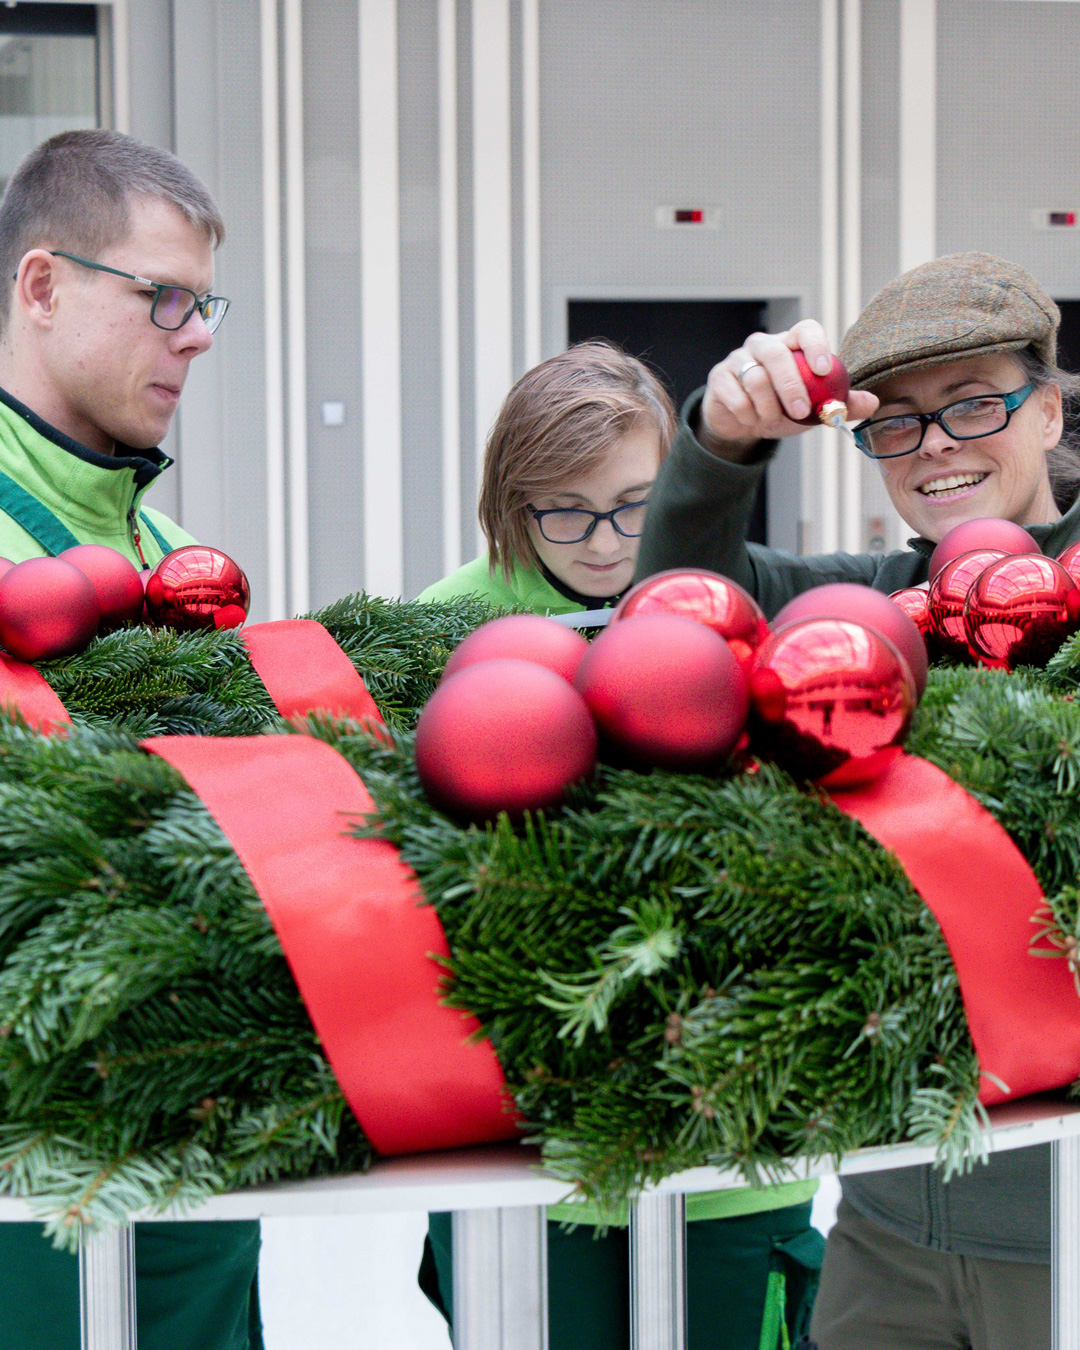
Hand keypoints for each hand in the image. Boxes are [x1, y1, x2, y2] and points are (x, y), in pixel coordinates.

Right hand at [698, 320, 879, 458]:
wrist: (743, 426)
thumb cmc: (781, 409)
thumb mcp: (813, 410)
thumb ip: (840, 404)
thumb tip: (872, 403)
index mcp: (790, 345)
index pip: (805, 330)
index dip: (814, 345)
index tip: (822, 370)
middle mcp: (764, 345)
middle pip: (776, 354)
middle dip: (790, 385)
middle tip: (800, 411)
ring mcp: (738, 359)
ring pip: (755, 378)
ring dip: (767, 408)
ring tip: (770, 419)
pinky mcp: (719, 377)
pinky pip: (736, 397)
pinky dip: (747, 415)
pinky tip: (750, 420)